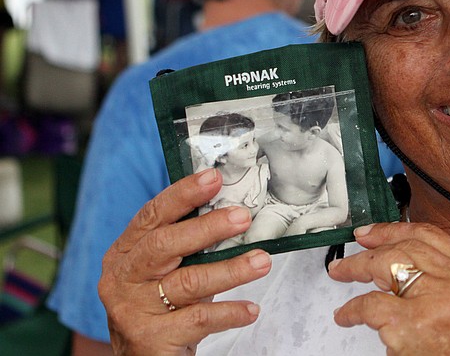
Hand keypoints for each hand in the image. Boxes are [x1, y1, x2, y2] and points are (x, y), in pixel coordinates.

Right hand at [98, 168, 272, 354]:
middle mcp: (122, 279)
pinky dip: (229, 312)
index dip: (183, 194)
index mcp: (124, 253)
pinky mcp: (150, 338)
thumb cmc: (162, 307)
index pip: (152, 215)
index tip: (214, 177)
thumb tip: (232, 210)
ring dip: (231, 270)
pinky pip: (198, 319)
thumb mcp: (167, 271)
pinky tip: (251, 309)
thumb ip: (187, 244)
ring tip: (261, 261)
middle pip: (165, 244)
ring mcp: (133, 310)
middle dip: (207, 227)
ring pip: (188, 282)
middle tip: (243, 217)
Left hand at [327, 222, 449, 354]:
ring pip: (385, 267)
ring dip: (356, 268)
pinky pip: (370, 305)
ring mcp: (436, 300)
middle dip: (371, 248)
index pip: (430, 236)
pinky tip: (346, 314)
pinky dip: (351, 310)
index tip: (372, 233)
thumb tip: (396, 254)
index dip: (395, 230)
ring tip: (341, 272)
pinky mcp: (411, 323)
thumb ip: (440, 274)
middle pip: (406, 247)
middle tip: (350, 255)